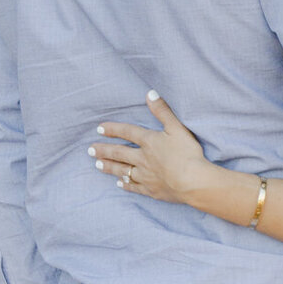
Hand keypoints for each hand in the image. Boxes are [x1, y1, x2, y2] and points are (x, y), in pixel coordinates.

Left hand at [90, 93, 212, 205]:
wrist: (192, 182)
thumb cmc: (187, 153)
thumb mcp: (177, 128)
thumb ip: (163, 111)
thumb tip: (150, 94)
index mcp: (149, 142)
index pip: (127, 132)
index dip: (113, 129)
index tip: (99, 129)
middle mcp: (143, 158)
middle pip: (119, 153)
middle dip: (104, 150)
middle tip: (90, 150)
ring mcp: (146, 176)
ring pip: (123, 170)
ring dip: (109, 167)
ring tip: (97, 165)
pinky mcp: (151, 190)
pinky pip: (134, 187)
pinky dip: (125, 184)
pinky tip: (119, 183)